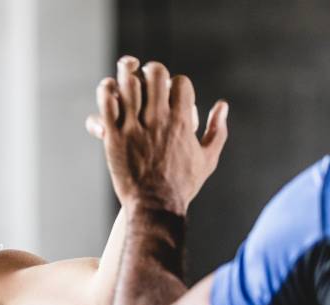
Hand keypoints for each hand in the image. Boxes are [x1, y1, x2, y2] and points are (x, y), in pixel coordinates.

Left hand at [86, 56, 228, 214]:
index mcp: (183, 123)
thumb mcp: (208, 159)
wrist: (154, 207)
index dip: (177, 83)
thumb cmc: (183, 186)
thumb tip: (222, 105)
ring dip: (127, 75)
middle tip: (147, 78)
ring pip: (129, 83)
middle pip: (156, 74)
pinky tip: (108, 91)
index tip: (171, 92)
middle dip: (152, 72)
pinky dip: (106, 91)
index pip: (181, 83)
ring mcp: (135, 127)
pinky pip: (107, 103)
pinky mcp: (114, 136)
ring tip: (126, 78)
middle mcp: (160, 120)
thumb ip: (217, 131)